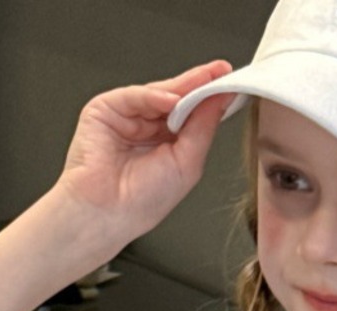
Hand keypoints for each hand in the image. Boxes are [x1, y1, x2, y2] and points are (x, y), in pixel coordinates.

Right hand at [54, 61, 235, 246]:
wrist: (108, 213)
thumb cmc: (142, 201)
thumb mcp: (187, 163)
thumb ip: (203, 128)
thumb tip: (219, 101)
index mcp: (169, 144)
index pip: (192, 114)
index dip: (210, 99)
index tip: (231, 84)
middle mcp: (148, 128)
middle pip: (177, 98)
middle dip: (199, 84)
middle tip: (221, 71)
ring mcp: (127, 117)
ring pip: (157, 93)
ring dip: (182, 87)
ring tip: (205, 82)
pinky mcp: (105, 110)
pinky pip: (134, 96)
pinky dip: (153, 96)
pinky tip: (172, 99)